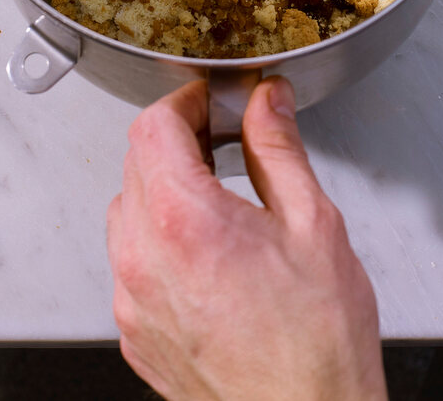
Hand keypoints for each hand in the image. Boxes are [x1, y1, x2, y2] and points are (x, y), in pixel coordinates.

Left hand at [107, 78, 387, 400]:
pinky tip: (205, 251)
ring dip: (161, 188)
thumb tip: (267, 101)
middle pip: (135, 163)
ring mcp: (132, 300)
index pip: (153, 126)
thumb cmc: (316, 342)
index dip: (184, 101)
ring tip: (215, 196)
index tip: (210, 100)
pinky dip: (157, 240)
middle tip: (221, 137)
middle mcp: (143, 258)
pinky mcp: (135, 332)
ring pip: (126, 210)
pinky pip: (129, 262)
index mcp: (184, 220)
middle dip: (176, 139)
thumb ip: (278, 148)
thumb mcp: (313, 223)